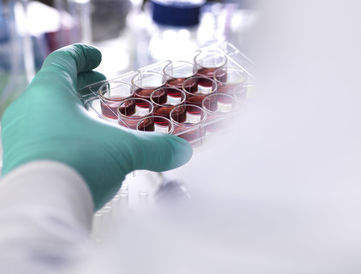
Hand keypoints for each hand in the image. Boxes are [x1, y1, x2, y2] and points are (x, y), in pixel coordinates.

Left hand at [1, 44, 191, 208]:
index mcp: (49, 93)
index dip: (82, 55)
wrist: (41, 206)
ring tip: (94, 118)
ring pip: (46, 112)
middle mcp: (28, 110)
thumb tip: (183, 151)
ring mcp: (19, 135)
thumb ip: (156, 148)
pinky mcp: (19, 160)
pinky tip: (81, 148)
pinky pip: (41, 135)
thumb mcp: (125, 151)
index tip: (98, 56)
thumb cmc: (78, 163)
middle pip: (55, 86)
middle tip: (101, 86)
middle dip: (81, 84)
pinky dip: (62, 132)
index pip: (62, 61)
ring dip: (71, 110)